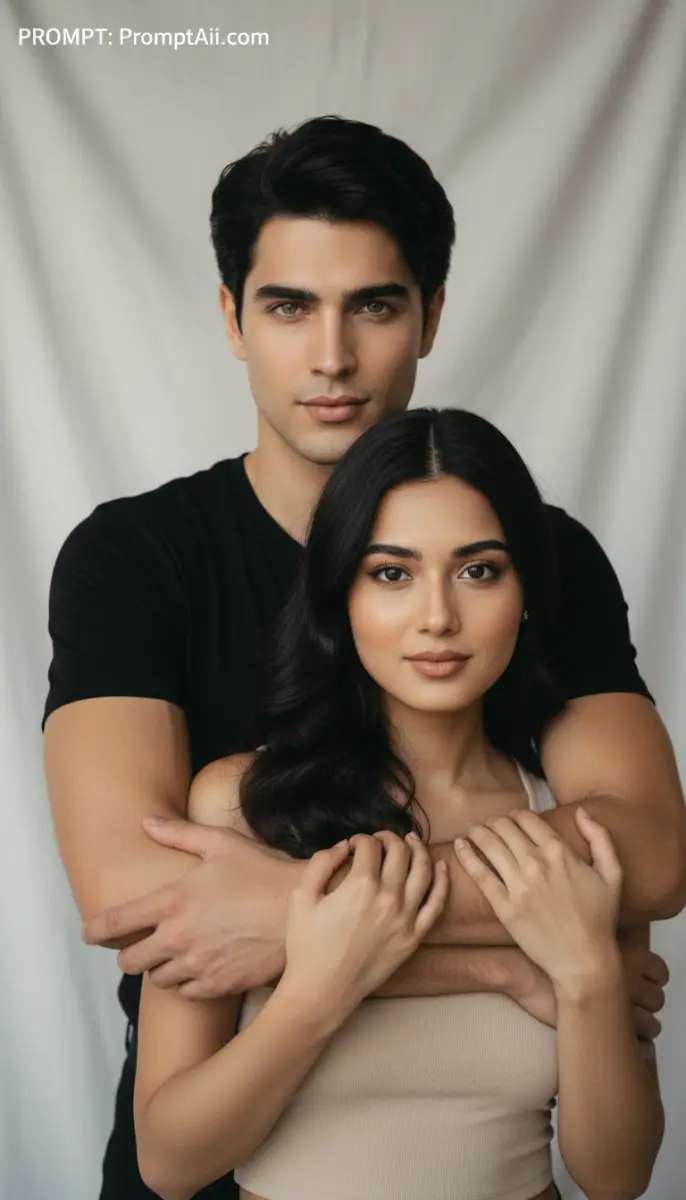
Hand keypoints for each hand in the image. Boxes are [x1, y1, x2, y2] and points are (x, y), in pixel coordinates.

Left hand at [81, 817, 304, 997]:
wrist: (304, 909)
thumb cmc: (264, 871)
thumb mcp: (221, 844)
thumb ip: (179, 834)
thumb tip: (146, 822)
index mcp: (174, 901)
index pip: (118, 923)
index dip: (96, 930)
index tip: (89, 934)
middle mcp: (178, 937)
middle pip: (130, 962)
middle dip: (131, 954)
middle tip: (141, 947)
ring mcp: (197, 964)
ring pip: (157, 980)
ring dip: (160, 968)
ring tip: (176, 954)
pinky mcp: (217, 984)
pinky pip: (185, 992)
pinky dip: (186, 982)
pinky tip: (198, 967)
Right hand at [280, 832, 448, 1021]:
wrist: (322, 991)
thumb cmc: (307, 946)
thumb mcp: (301, 897)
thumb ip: (322, 862)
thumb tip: (344, 846)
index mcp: (360, 885)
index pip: (370, 846)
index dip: (361, 839)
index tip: (354, 846)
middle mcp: (388, 897)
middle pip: (400, 852)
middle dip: (389, 839)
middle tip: (380, 840)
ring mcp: (406, 918)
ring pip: (423, 870)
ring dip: (418, 849)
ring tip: (410, 841)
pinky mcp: (414, 937)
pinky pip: (437, 903)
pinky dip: (442, 880)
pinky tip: (441, 865)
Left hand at [455, 806, 621, 988]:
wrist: (584, 960)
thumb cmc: (599, 918)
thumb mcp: (612, 874)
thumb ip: (600, 837)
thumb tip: (582, 812)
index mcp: (559, 852)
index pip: (526, 818)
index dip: (515, 815)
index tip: (511, 819)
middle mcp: (536, 863)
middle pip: (504, 828)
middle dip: (495, 822)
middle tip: (490, 825)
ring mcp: (518, 885)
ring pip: (489, 844)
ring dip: (478, 832)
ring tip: (473, 831)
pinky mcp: (504, 907)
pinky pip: (479, 874)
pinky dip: (466, 855)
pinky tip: (460, 845)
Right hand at [510, 936, 667, 1039]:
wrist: (526, 972)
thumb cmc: (546, 954)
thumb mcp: (575, 937)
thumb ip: (598, 946)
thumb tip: (606, 954)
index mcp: (628, 953)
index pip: (659, 970)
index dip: (654, 979)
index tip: (643, 983)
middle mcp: (632, 979)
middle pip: (656, 998)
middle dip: (648, 1005)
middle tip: (630, 1006)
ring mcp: (624, 1005)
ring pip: (652, 1024)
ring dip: (644, 1028)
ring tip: (626, 1028)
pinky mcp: (612, 1029)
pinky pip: (641, 1044)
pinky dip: (638, 1047)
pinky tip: (624, 1044)